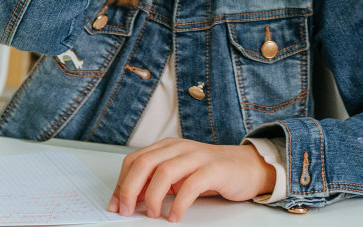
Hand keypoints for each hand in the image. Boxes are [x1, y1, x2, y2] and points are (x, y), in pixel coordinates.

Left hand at [108, 138, 275, 220]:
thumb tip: (129, 199)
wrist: (247, 167)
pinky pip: (191, 185)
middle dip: (129, 189)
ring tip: (152, 214)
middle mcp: (180, 147)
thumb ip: (156, 182)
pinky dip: (179, 203)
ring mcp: (197, 156)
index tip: (115, 204)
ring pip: (164, 171)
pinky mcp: (214, 169)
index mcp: (168, 147)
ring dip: (152, 196)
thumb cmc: (211, 172)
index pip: (135, 160)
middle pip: (145, 163)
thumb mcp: (178, 175)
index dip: (121, 183)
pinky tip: (174, 216)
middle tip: (126, 210)